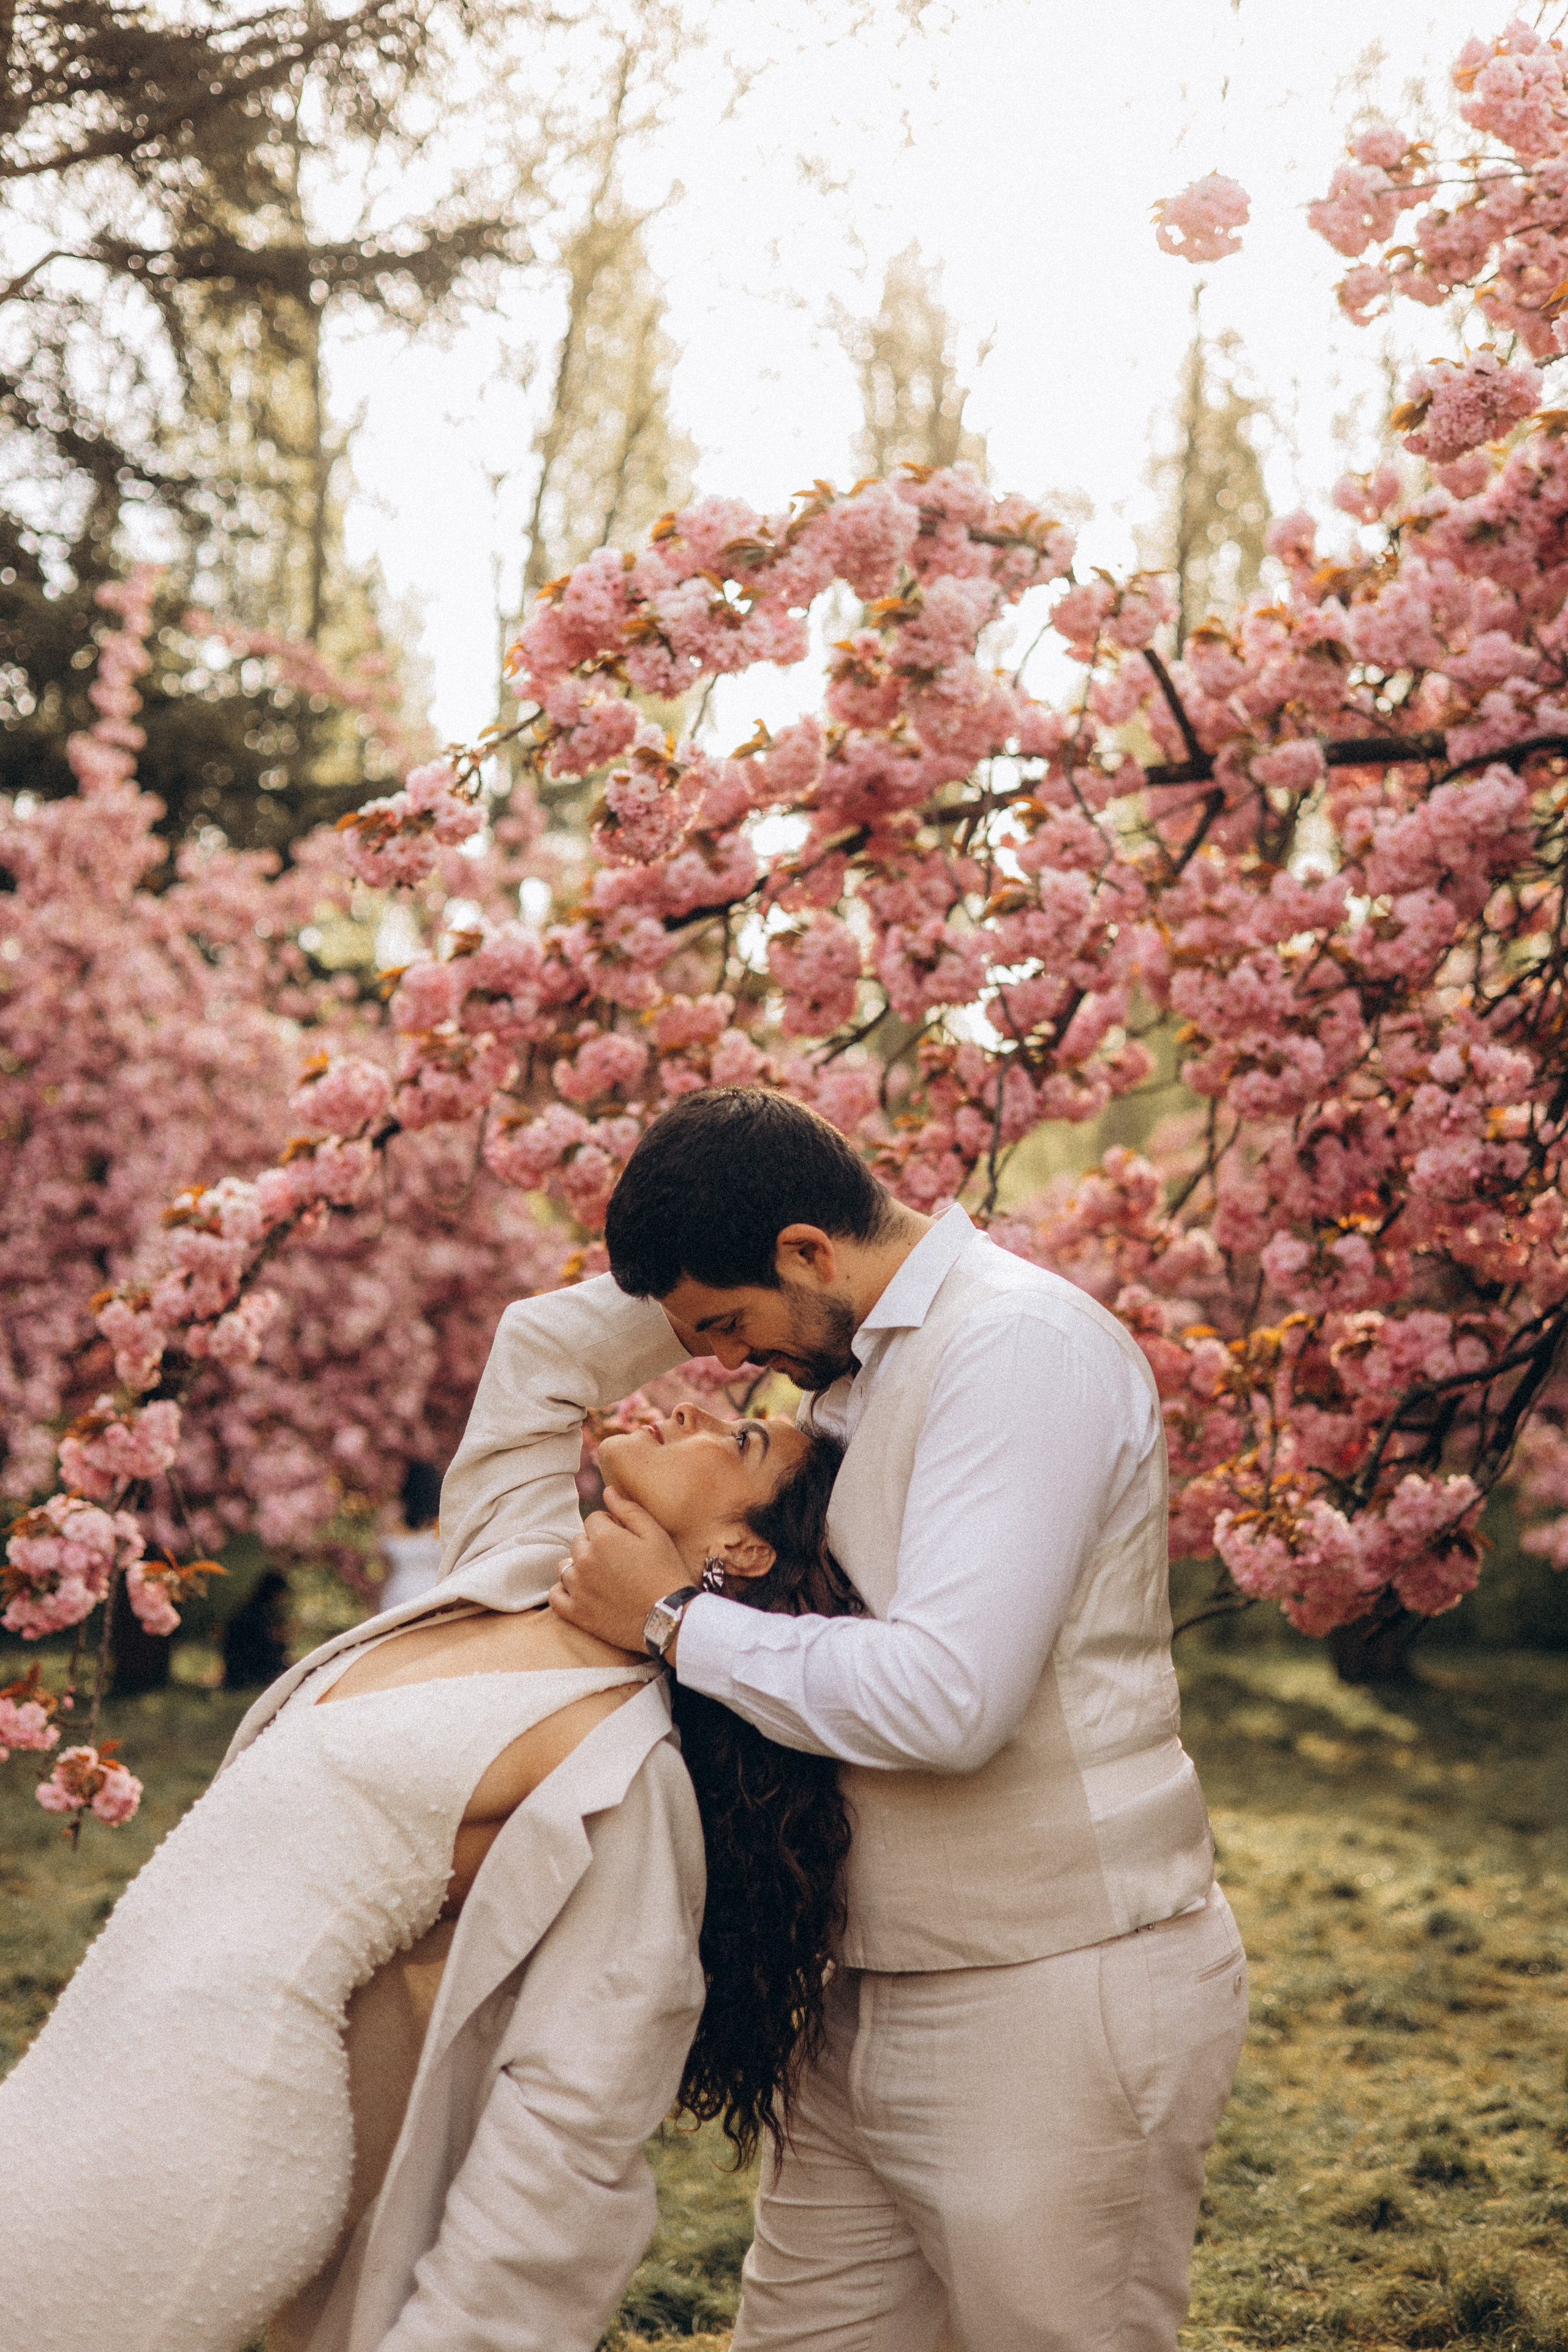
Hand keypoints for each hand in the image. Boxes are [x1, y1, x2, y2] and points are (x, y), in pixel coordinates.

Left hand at [548, 1486, 690, 1654]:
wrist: (670, 1618)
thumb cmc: (667, 1574)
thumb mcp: (656, 1535)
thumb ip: (629, 1510)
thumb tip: (608, 1491)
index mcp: (603, 1538)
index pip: (594, 1519)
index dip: (611, 1526)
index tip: (625, 1539)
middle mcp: (585, 1560)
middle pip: (579, 1542)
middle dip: (594, 1545)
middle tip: (618, 1561)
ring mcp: (578, 1588)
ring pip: (566, 1566)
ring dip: (579, 1567)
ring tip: (603, 1577)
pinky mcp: (577, 1613)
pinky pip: (555, 1595)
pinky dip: (564, 1591)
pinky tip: (581, 1591)